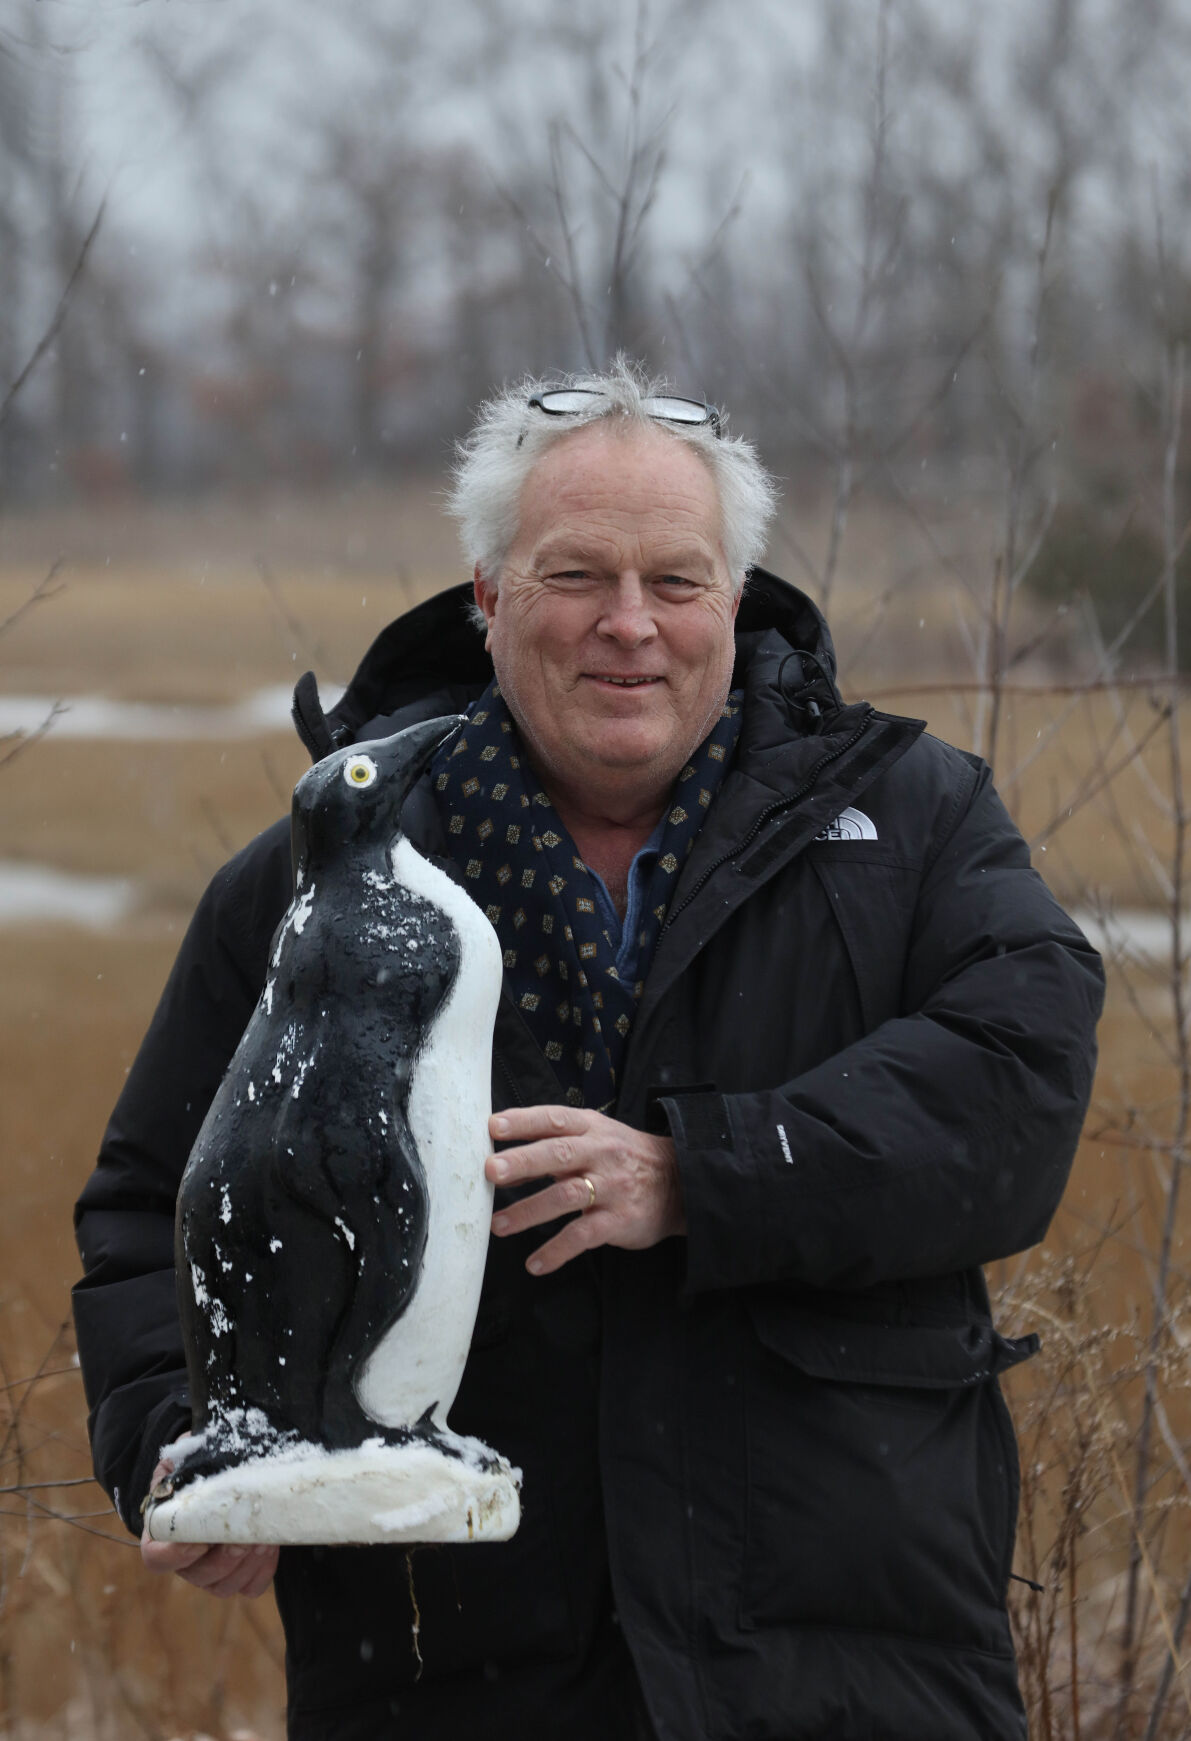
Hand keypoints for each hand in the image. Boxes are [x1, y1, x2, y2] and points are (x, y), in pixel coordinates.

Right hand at [140, 1461, 277, 1598]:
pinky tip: (271, 1545)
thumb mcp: (189, 1453)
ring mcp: (210, 1570)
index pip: (157, 1558)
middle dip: (226, 1558)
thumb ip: (189, 1457)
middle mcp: (184, 1559)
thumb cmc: (200, 1462)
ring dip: (247, 1564)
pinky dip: (262, 1570)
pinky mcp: (238, 1572)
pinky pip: (250, 1586)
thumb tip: (204, 1453)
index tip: (201, 1540)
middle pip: (199, 1575)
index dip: (177, 1555)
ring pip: (225, 1586)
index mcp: (163, 1531)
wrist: (219, 1469)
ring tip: (265, 1537)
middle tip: (246, 1536)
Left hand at [485, 1105, 686, 1275]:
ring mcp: (611, 1187)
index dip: (524, 1121)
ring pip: (566, 1196)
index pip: (554, 1119)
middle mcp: (601, 1153)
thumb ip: (551, 1149)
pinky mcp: (619, 1219)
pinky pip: (583, 1236)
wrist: (679, 1183)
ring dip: (529, 1211)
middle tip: (491, 1171)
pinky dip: (557, 1250)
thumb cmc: (623, 1158)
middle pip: (559, 1153)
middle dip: (523, 1162)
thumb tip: (503, 1164)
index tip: (493, 1127)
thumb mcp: (594, 1139)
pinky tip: (535, 1263)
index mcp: (591, 1129)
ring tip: (499, 1225)